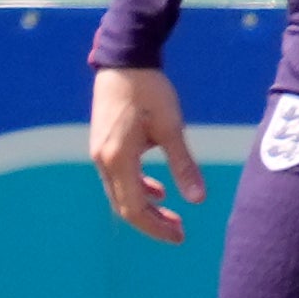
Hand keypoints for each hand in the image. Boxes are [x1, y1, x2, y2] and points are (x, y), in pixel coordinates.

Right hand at [91, 65, 203, 242]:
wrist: (124, 61)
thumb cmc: (150, 91)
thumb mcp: (172, 128)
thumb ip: (183, 165)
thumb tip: (198, 199)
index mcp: (118, 159)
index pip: (134, 208)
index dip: (156, 227)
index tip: (179, 236)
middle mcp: (103, 161)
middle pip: (124, 206)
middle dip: (152, 223)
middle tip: (180, 232)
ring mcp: (100, 153)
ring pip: (121, 193)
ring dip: (146, 207)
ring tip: (173, 216)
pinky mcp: (104, 145)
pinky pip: (119, 177)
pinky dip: (138, 188)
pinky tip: (158, 190)